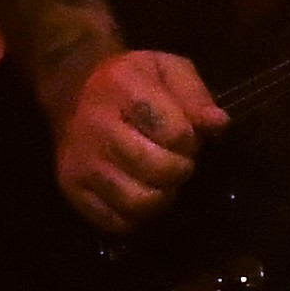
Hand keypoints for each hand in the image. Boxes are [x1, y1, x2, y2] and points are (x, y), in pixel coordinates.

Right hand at [53, 45, 227, 231]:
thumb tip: (218, 124)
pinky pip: (114, 221)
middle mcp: (95, 126)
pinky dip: (136, 216)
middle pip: (158, 169)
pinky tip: (140, 193)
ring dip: (162, 197)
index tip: (184, 134)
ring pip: (137, 202)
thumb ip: (195, 94)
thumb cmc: (131, 80)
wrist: (73, 90)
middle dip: (180, 169)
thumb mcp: (167, 69)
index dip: (190, 139)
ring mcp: (80, 161)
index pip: (175, 133)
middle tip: (177, 161)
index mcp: (122, 88)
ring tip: (161, 181)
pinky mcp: (71, 187)